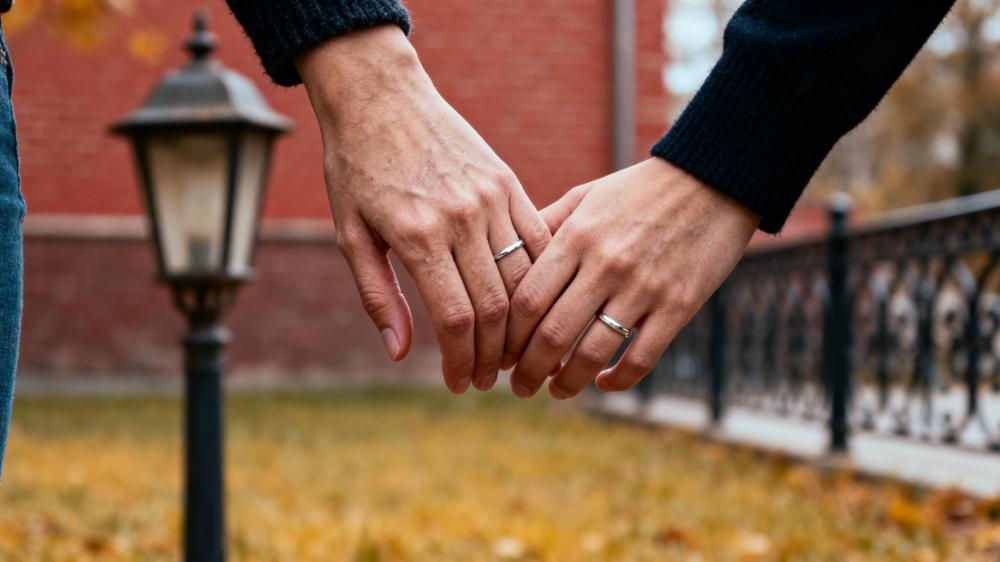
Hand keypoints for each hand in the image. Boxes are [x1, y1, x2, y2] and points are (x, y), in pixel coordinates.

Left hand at [296, 26, 549, 392]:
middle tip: (488, 378)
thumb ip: (378, 297)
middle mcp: (462, 218)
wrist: (381, 97)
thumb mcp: (350, 236)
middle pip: (497, 307)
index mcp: (418, 236)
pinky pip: (538, 241)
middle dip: (494, 355)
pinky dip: (540, 279)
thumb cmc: (357, 168)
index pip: (456, 319)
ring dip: (521, 325)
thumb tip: (402, 353)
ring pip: (524, 279)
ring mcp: (491, 198)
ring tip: (509, 351)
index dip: (462, 361)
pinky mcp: (508, 182)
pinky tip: (532, 305)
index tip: (461, 384)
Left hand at [503, 158, 759, 398]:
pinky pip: (641, 358)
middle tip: (518, 386)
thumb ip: (546, 227)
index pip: (527, 300)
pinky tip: (604, 383)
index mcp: (577, 236)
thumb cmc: (639, 190)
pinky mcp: (679, 305)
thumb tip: (505, 261)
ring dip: (567, 382)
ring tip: (555, 391)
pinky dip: (618, 380)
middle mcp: (605, 264)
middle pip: (553, 334)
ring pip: (593, 353)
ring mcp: (644, 287)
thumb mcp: (585, 196)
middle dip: (528, 370)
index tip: (501, 353)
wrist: (713, 177)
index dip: (508, 336)